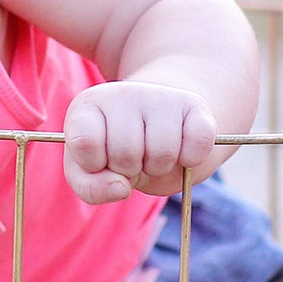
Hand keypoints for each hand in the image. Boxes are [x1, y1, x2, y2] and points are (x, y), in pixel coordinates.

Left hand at [62, 81, 217, 205]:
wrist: (158, 131)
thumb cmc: (116, 154)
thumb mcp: (90, 173)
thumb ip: (90, 187)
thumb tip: (119, 188)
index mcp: (87, 106)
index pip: (85, 143)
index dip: (94, 165)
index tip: (100, 160)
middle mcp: (121, 93)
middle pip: (125, 153)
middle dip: (129, 170)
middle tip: (131, 158)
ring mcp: (159, 96)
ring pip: (162, 152)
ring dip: (158, 168)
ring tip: (152, 154)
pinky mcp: (194, 105)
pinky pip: (197, 145)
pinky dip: (191, 160)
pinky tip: (180, 151)